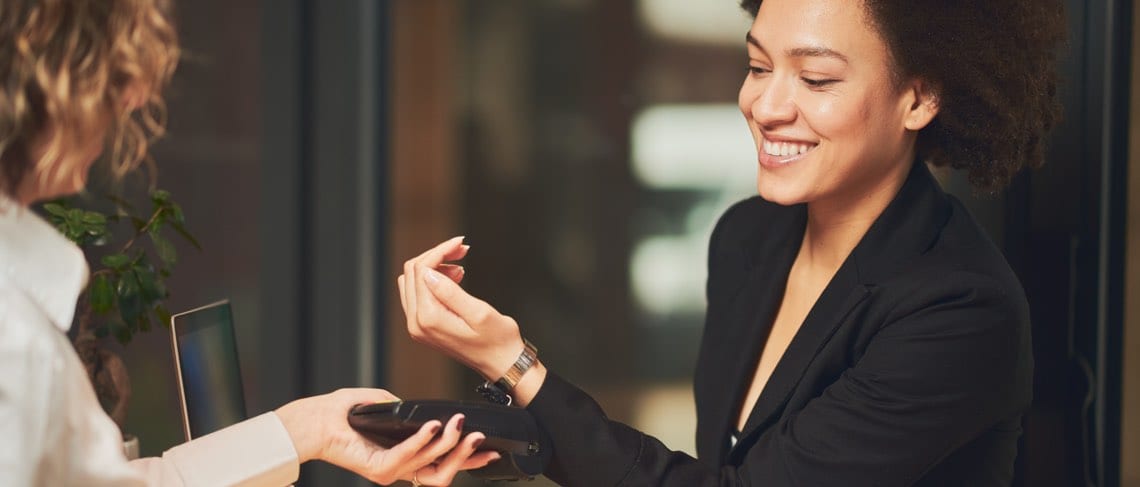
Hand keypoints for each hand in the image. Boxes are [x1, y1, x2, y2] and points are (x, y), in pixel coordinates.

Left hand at [275, 388, 499, 484]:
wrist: (315, 420)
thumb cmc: (344, 413)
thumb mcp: (387, 407)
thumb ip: (408, 410)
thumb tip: (426, 408)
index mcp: (405, 458)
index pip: (444, 465)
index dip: (470, 460)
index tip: (491, 449)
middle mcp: (400, 469)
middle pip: (444, 474)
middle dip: (466, 455)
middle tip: (479, 435)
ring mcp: (390, 472)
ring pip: (431, 468)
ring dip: (449, 446)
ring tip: (458, 424)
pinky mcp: (378, 469)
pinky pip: (407, 457)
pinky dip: (422, 440)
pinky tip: (432, 424)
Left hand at [397, 237, 524, 380]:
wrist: (501, 362)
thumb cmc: (497, 340)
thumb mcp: (479, 313)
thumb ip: (451, 293)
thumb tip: (428, 273)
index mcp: (428, 319)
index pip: (421, 271)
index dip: (440, 251)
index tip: (461, 244)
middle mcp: (416, 324)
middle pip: (412, 272)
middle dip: (437, 255)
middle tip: (462, 250)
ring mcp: (417, 326)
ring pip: (413, 280)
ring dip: (434, 266)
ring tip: (460, 264)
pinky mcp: (423, 325)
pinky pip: (418, 293)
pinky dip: (433, 279)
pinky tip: (454, 278)